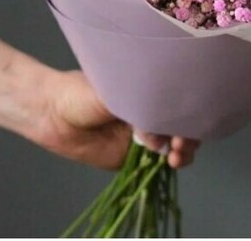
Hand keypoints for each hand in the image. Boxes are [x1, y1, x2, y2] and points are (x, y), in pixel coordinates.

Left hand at [37, 70, 200, 169]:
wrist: (56, 113)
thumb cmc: (87, 90)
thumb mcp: (119, 92)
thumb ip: (142, 109)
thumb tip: (159, 136)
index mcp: (151, 89)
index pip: (181, 98)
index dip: (192, 108)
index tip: (194, 114)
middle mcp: (152, 110)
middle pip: (183, 122)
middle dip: (191, 132)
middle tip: (184, 139)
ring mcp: (145, 134)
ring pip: (176, 143)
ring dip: (184, 149)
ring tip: (178, 153)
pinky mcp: (134, 157)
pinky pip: (158, 161)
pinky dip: (170, 162)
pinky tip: (171, 160)